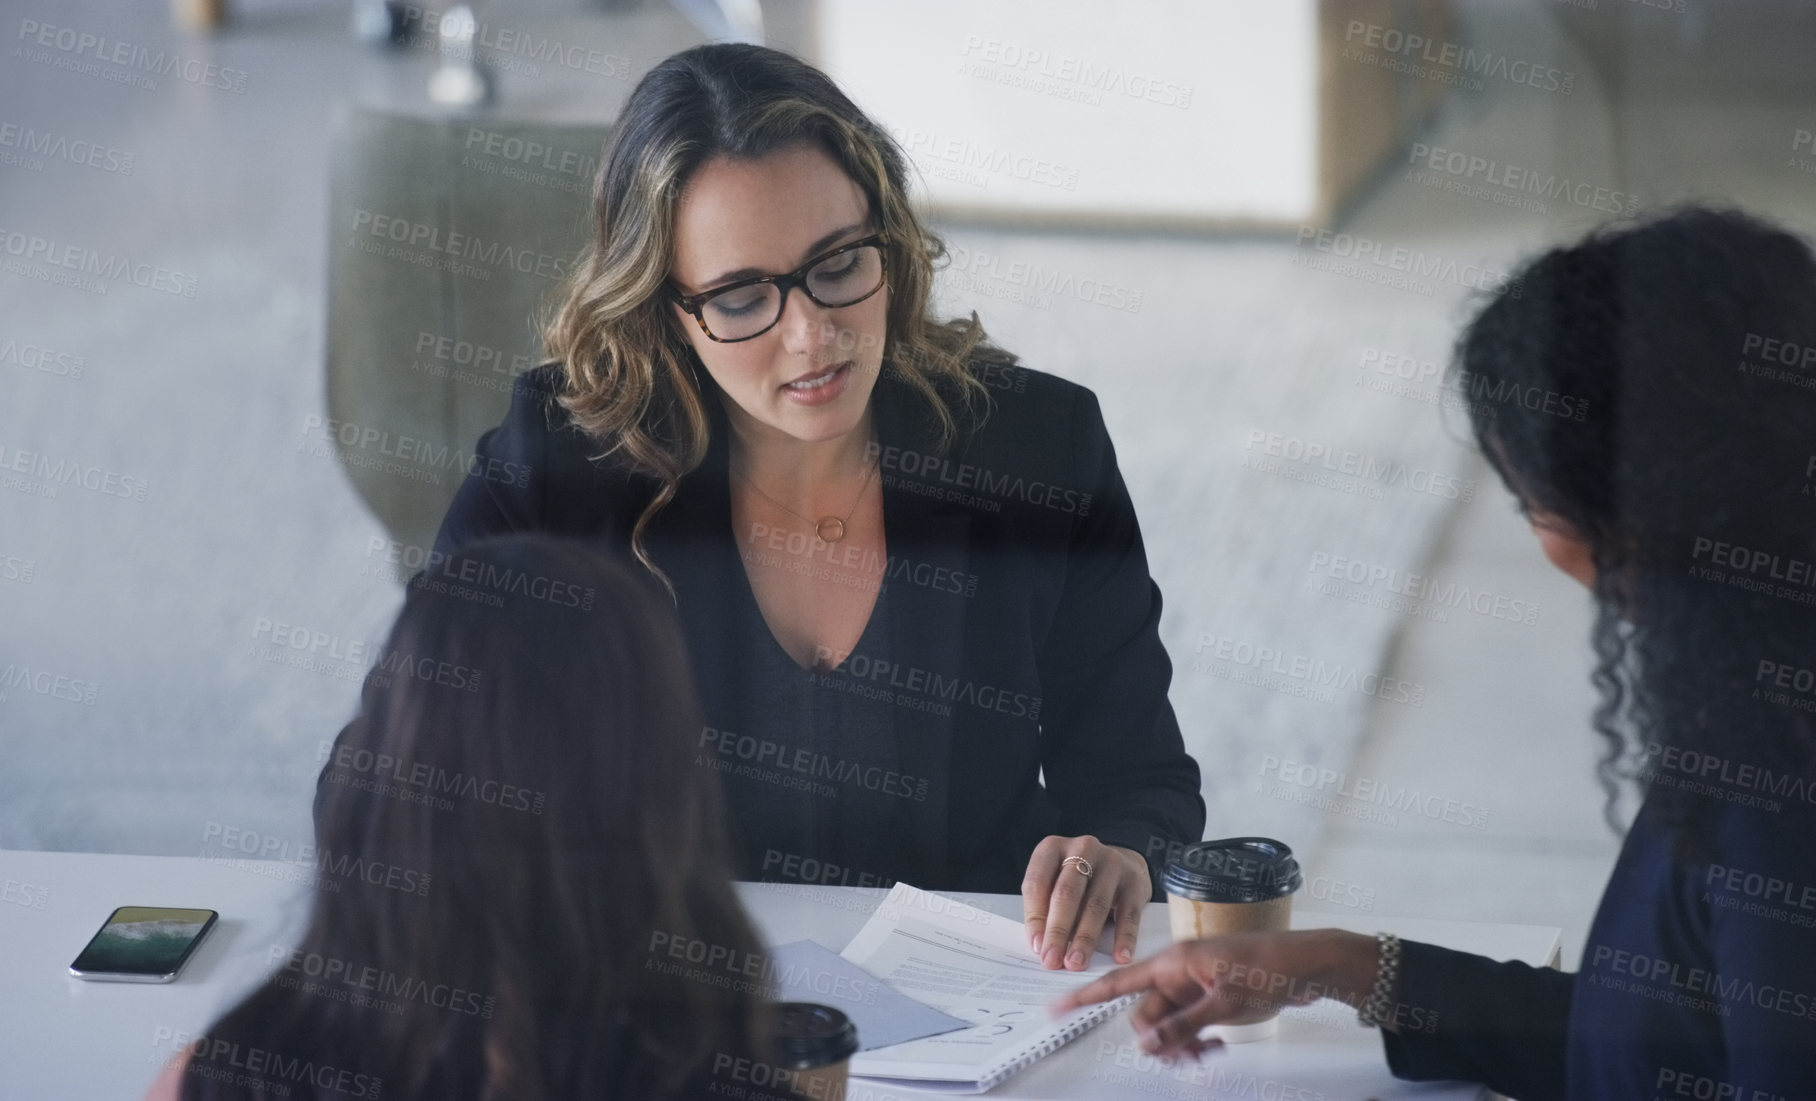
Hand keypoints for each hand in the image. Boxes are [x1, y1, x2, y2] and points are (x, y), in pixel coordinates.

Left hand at [1021, 836, 1150, 969]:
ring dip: (1084, 938)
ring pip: (1095, 905)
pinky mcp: (1134, 880)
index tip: (1036, 946)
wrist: (1122, 862)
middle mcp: (1081, 850)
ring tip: (1076, 962)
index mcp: (1052, 848)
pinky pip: (1128, 913)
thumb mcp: (1054, 882)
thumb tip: (1041, 945)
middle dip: (1058, 931)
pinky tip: (1120, 956)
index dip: (1035, 917)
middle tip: (1053, 960)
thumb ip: (1044, 907)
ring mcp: (1111, 863)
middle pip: (1066, 893)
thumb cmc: (1079, 879)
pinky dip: (1124, 937)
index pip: (1037, 883)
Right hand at [1049, 929, 1379, 1056]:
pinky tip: (1214, 1045)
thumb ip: (1184, 1024)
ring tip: (1207, 1053)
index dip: (1084, 996)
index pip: (1118, 981)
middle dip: (1159, 1039)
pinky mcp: (1209, 995)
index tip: (1055, 1007)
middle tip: (1189, 1057)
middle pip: (1145, 1013)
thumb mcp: (1225, 1002)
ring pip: (1167, 1023)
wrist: (1308, 964)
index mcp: (1173, 962)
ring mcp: (1193, 984)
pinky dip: (1194, 1038)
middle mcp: (1177, 971)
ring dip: (1179, 1043)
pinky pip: (1187, 1022)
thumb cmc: (1270, 966)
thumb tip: (1147, 1042)